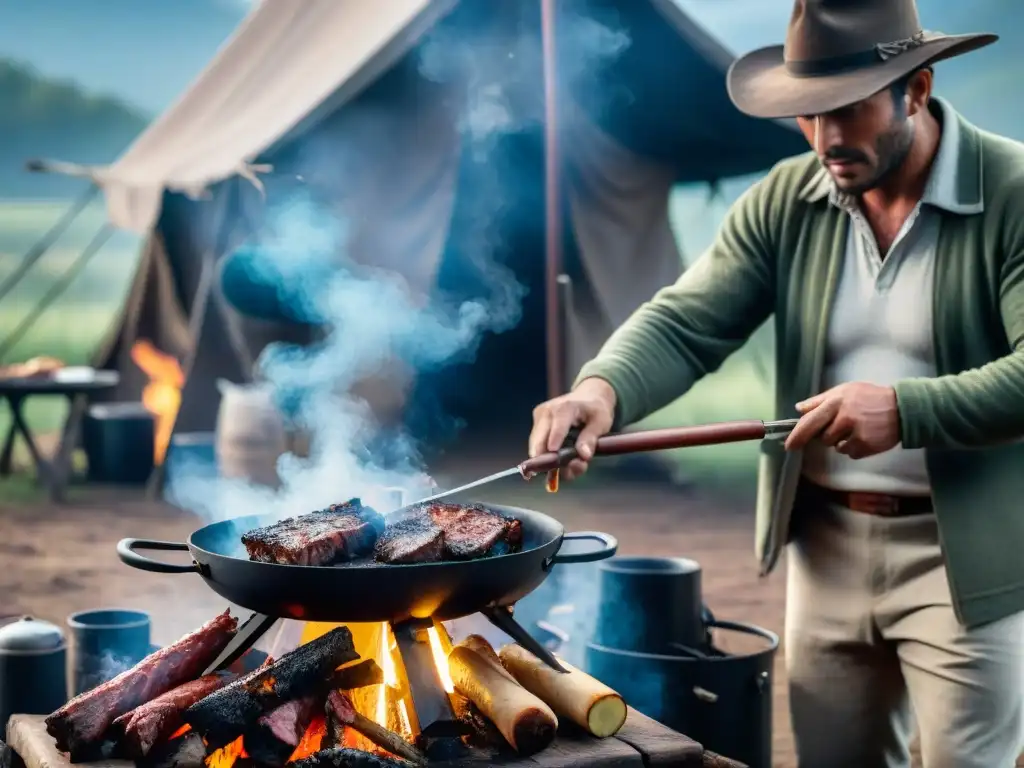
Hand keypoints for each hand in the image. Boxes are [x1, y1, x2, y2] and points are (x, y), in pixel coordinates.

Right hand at [528, 378, 615, 480]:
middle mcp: (547, 411)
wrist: (587, 396)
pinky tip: (564, 459)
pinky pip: (538, 446)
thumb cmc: (596, 410)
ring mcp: (538, 418)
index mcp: (565, 407)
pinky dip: (549, 456)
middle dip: (552, 461)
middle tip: (569, 472)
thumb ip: (591, 439)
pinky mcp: (536, 425)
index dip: (555, 442)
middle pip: (540, 441)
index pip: (557, 428)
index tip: (554, 457)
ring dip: (552, 461)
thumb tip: (583, 456)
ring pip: (537, 447)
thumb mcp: (601, 423)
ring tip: (573, 465)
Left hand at [784, 382, 900, 458]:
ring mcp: (855, 433)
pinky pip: (849, 453)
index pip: (810, 421)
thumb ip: (820, 400)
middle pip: (822, 437)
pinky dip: (853, 448)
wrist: (903, 408)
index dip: (797, 435)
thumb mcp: (845, 390)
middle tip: (837, 430)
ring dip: (840, 441)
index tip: (789, 445)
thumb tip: (799, 409)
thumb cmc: (871, 397)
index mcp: (836, 401)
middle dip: (824, 437)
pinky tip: (865, 436)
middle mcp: (844, 417)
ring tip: (856, 428)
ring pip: (835, 446)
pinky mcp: (865, 445)